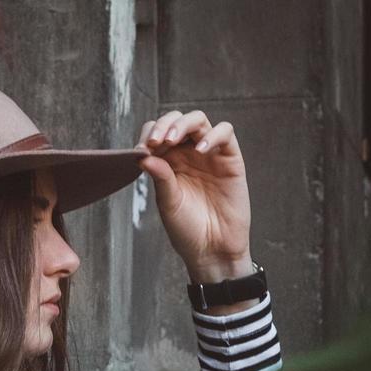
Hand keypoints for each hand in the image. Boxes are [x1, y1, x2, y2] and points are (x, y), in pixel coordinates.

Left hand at [135, 109, 253, 282]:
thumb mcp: (168, 203)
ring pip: (199, 121)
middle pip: (176, 121)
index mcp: (168, 162)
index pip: (157, 134)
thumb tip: (142, 155)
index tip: (140, 150)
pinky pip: (226, 133)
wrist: (212, 249)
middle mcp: (188, 154)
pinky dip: (213, 135)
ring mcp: (210, 154)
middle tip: (155, 141)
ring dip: (183, 124)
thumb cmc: (187, 229)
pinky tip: (200, 150)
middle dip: (163, 125)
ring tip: (172, 140)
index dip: (148, 135)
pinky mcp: (231, 159)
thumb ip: (160, 177)